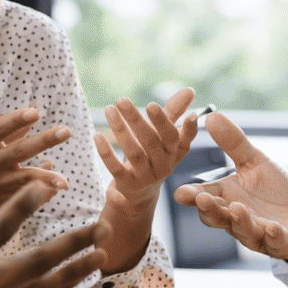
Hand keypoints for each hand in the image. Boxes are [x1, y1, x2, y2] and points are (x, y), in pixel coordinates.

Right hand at [0, 107, 71, 242]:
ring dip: (46, 178)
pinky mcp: (2, 201)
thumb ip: (4, 129)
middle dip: (44, 140)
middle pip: (19, 150)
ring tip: (65, 182)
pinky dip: (44, 191)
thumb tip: (33, 113)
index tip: (35, 112)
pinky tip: (58, 186)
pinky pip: (28, 195)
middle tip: (66, 131)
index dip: (17, 120)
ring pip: (25, 179)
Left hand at [96, 88, 200, 209]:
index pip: (180, 139)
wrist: (139, 196)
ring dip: (120, 129)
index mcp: (174, 153)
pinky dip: (106, 152)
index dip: (188, 129)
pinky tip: (97, 136)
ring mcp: (146, 177)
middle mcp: (163, 166)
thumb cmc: (153, 157)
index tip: (190, 114)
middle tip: (122, 100)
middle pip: (152, 141)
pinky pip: (116, 168)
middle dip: (137, 119)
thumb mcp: (164, 138)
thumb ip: (174, 113)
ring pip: (134, 152)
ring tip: (109, 110)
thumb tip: (190, 90)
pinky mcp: (128, 184)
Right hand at [172, 112, 287, 265]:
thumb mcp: (255, 163)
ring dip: (239, 220)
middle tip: (203, 199)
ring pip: (243, 231)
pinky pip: (274, 241)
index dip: (192, 196)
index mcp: (226, 198)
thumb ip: (234, 144)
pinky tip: (272, 227)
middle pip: (217, 217)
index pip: (204, 197)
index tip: (180, 193)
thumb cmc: (272, 193)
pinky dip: (273, 235)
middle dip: (210, 209)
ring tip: (236, 208)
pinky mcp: (280, 242)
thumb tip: (212, 116)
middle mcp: (236, 219)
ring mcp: (257, 233)